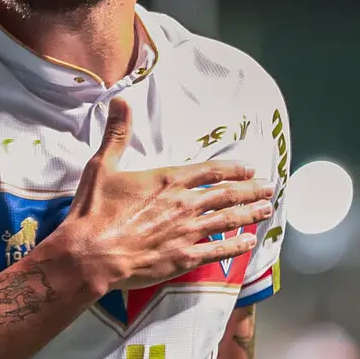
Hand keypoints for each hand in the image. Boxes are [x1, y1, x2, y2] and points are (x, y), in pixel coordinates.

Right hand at [56, 97, 275, 293]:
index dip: (232, 169)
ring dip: (249, 214)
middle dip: (250, 190)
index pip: (209, 171)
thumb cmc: (94, 211)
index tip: (249, 169)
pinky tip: (250, 242)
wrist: (90, 254)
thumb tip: (120, 100)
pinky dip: (237, 246)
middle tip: (269, 188)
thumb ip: (117, 134)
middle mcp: (183, 204)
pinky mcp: (183, 258)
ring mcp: (187, 232)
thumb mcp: (102, 166)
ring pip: (228, 220)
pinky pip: (218, 251)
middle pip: (226, 195)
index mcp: (167, 181)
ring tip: (267, 210)